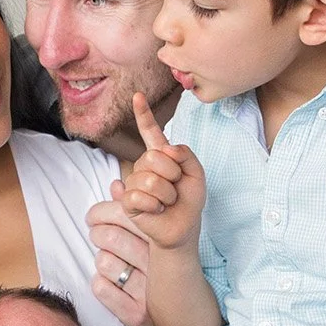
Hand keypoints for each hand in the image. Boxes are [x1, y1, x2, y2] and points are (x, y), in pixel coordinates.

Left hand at [87, 190, 151, 325]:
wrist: (184, 319)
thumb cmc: (163, 269)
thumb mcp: (155, 239)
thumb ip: (135, 210)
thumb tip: (116, 185)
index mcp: (162, 241)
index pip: (125, 214)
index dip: (101, 211)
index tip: (94, 216)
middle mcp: (157, 265)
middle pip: (109, 236)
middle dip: (97, 233)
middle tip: (97, 235)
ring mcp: (147, 291)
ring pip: (103, 261)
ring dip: (100, 259)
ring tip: (108, 259)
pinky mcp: (136, 314)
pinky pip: (101, 289)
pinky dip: (100, 284)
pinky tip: (109, 282)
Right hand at [118, 93, 205, 250]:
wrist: (182, 229)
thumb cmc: (188, 201)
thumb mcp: (197, 174)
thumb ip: (186, 154)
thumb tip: (166, 149)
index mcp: (161, 156)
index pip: (151, 132)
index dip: (144, 114)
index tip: (137, 96)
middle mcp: (144, 166)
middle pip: (154, 158)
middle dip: (172, 175)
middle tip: (175, 189)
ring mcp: (133, 183)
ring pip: (149, 179)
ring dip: (166, 194)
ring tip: (167, 202)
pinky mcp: (128, 201)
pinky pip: (139, 196)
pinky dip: (155, 205)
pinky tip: (157, 210)